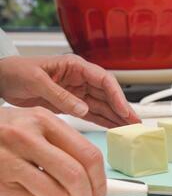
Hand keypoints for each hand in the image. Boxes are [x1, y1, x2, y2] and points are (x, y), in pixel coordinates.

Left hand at [0, 54, 140, 127]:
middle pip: (108, 94)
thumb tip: (83, 109)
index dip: (117, 95)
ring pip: (102, 105)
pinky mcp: (71, 103)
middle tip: (134, 123)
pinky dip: (103, 121)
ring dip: (115, 117)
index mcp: (75, 66)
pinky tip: (113, 127)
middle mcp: (80, 78)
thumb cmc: (16, 71)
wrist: (1, 79)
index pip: (104, 80)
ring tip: (128, 129)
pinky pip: (91, 113)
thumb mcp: (37, 81)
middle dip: (122, 108)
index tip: (124, 110)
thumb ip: (61, 95)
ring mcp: (77, 92)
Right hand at [0, 107, 105, 195]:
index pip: (87, 154)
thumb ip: (63, 141)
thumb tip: (93, 172)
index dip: (99, 179)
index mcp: (43, 121)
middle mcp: (26, 138)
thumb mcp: (35, 123)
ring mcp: (8, 161)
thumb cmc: (5, 131)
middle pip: (75, 177)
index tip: (100, 190)